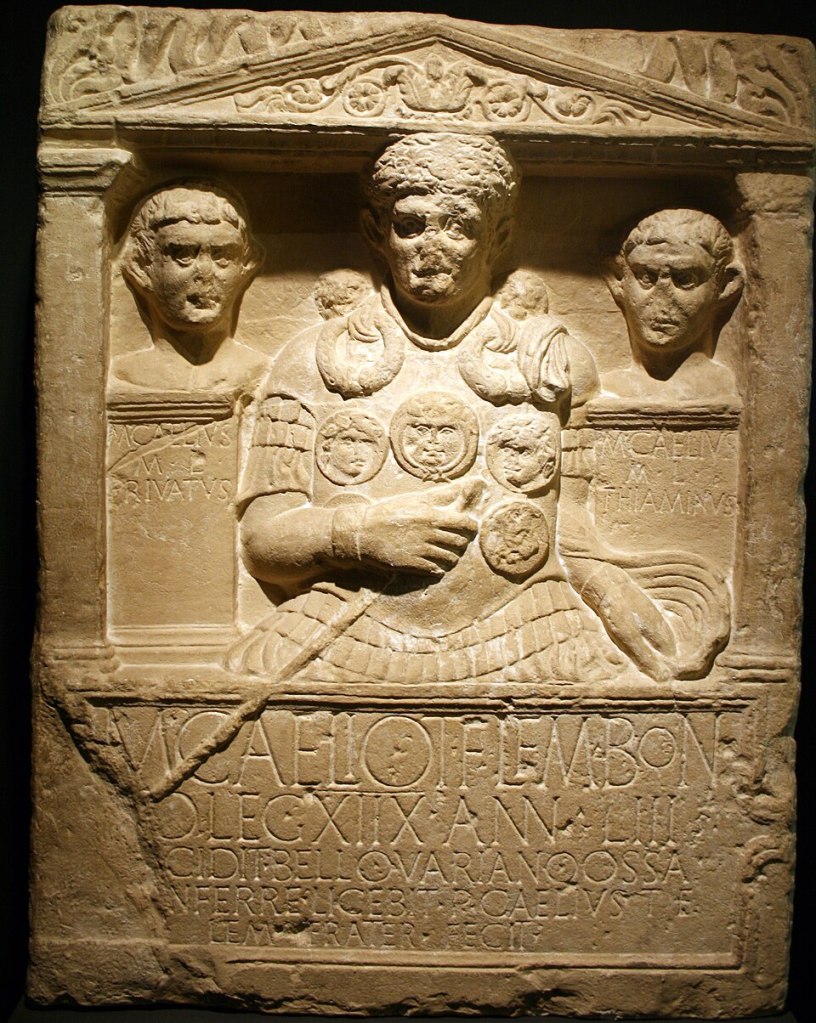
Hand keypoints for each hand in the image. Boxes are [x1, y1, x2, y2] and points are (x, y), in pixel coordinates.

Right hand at [333, 480, 481, 576]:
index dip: (471, 528)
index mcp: (430, 516)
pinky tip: (432, 564)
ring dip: (450, 558)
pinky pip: (436, 571)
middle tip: (454, 542)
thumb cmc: (389, 512)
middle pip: (459, 543)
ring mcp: (420, 550)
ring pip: (450, 559)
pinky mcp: (412, 565)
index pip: (464, 524)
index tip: (469, 529)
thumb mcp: (414, 500)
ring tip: (444, 554)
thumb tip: (467, 485)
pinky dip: (438, 569)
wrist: (362, 532)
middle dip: (460, 543)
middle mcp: (428, 534)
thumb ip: (441, 495)